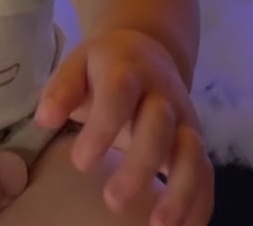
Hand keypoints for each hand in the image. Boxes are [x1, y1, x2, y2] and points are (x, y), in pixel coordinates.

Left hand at [34, 28, 212, 225]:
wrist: (149, 49)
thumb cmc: (105, 67)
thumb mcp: (79, 65)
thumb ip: (62, 89)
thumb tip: (45, 118)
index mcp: (128, 70)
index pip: (119, 95)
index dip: (103, 128)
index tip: (80, 163)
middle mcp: (162, 94)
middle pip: (159, 126)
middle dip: (140, 165)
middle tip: (112, 201)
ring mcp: (183, 118)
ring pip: (192, 152)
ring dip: (179, 190)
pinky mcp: (196, 141)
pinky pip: (206, 172)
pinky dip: (200, 203)